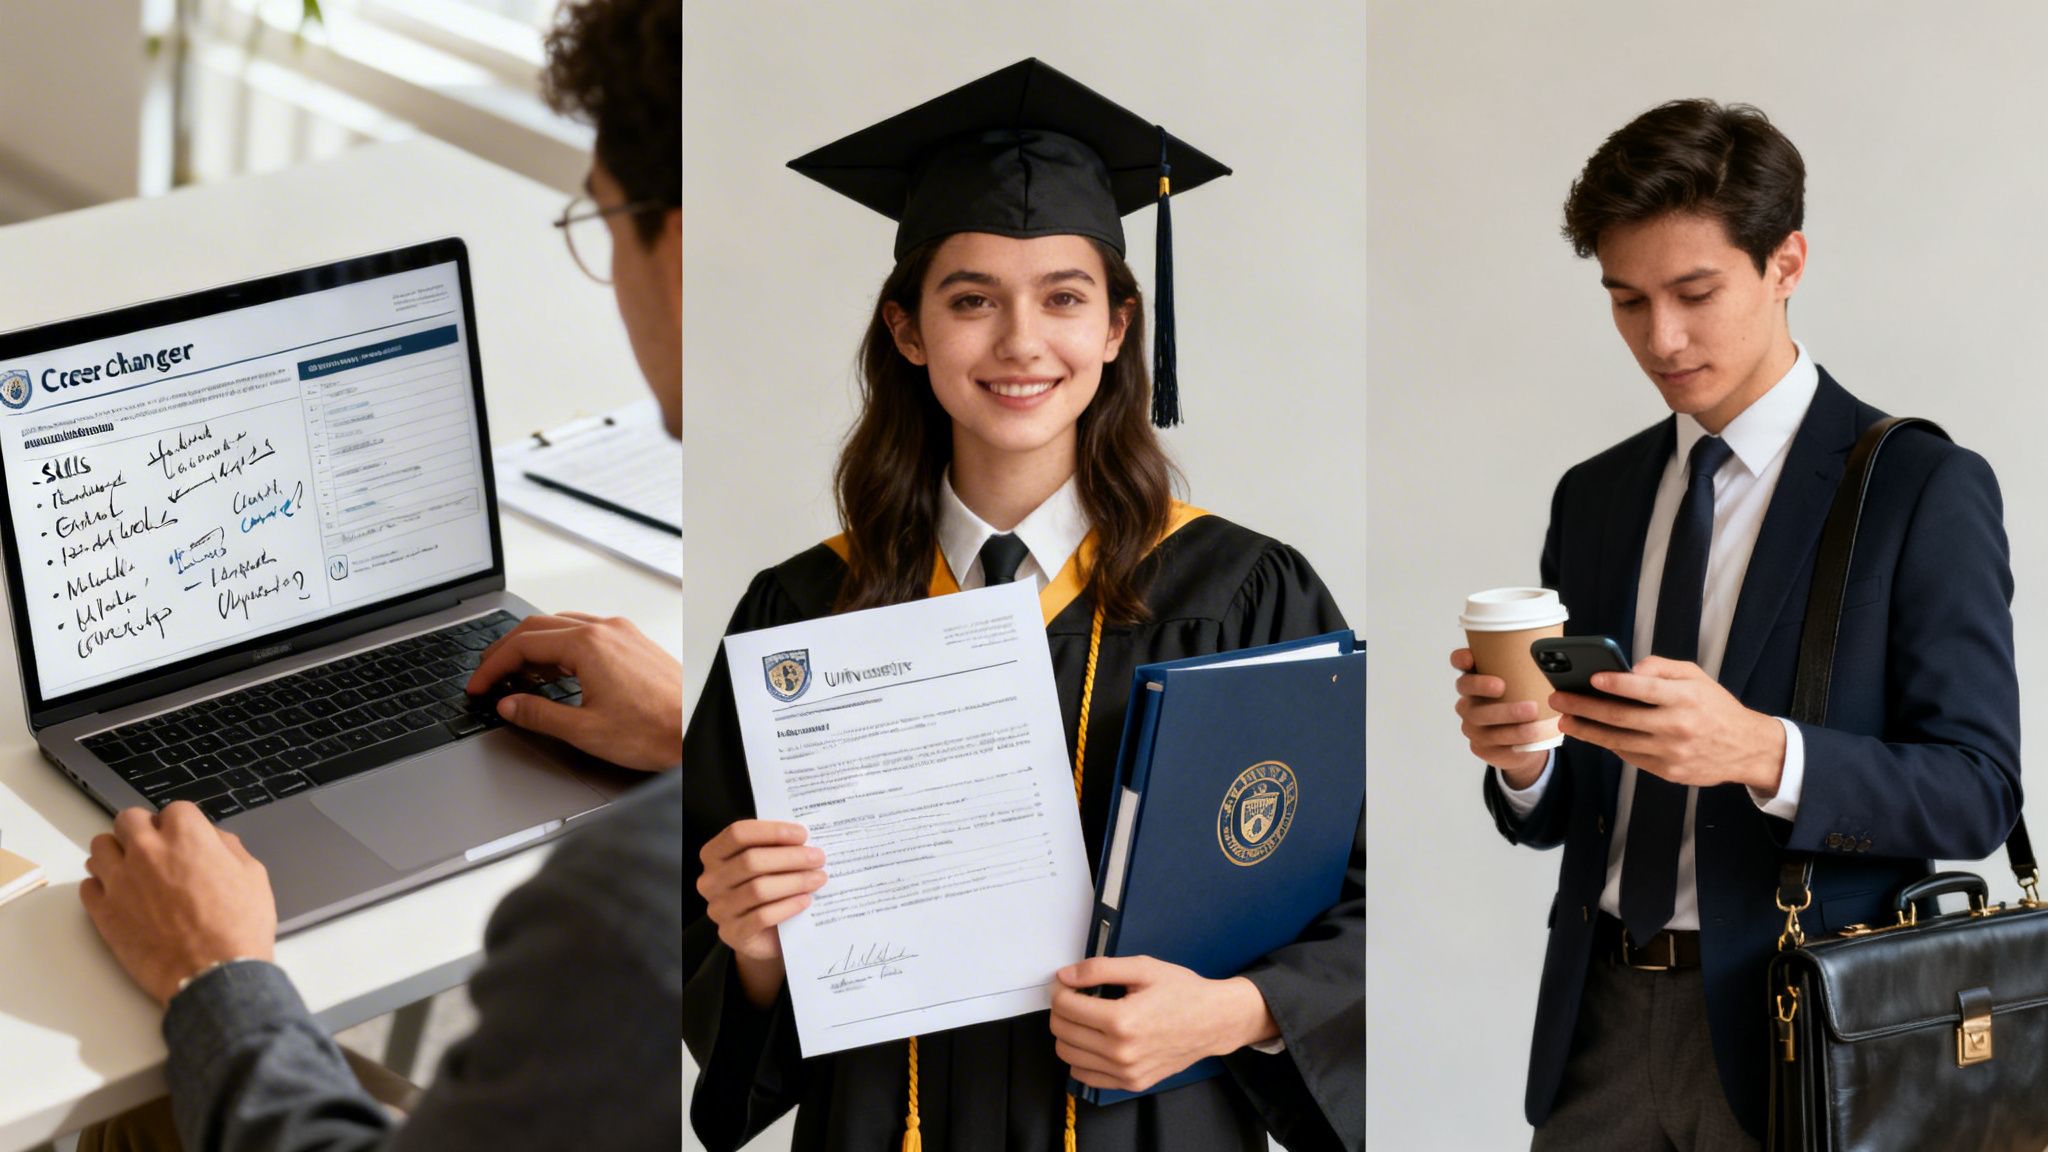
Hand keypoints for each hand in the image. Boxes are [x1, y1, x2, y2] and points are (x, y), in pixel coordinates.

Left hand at [79, 803, 277, 1005]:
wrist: (213, 974)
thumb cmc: (237, 928)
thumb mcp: (253, 877)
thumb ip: (229, 848)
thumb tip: (214, 839)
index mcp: (187, 837)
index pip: (174, 809)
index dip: (182, 825)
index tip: (185, 838)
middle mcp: (147, 851)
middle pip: (128, 819)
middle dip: (142, 830)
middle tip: (155, 849)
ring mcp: (120, 880)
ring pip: (99, 848)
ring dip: (116, 853)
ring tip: (132, 871)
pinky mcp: (103, 911)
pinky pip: (88, 885)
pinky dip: (102, 886)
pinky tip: (121, 897)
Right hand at [468, 611, 680, 770]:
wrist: (695, 733)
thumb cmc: (654, 730)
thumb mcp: (584, 730)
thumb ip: (539, 715)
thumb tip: (509, 706)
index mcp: (589, 645)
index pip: (524, 644)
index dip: (493, 666)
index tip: (479, 685)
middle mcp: (606, 630)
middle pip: (538, 628)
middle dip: (506, 652)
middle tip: (488, 676)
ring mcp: (622, 633)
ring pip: (562, 626)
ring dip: (534, 646)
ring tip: (516, 675)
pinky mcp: (633, 642)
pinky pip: (586, 632)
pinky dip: (561, 646)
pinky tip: (556, 670)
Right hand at [696, 819, 826, 1006]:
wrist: (764, 934)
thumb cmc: (767, 887)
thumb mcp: (767, 863)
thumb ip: (777, 848)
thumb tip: (806, 839)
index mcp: (713, 854)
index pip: (738, 834)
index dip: (772, 831)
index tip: (802, 835)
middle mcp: (710, 881)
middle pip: (750, 861)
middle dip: (790, 857)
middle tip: (818, 858)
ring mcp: (718, 909)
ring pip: (758, 889)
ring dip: (794, 881)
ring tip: (818, 878)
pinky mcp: (732, 933)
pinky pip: (762, 916)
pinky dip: (788, 906)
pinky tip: (806, 900)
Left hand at [1050, 956, 1277, 1092]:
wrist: (1214, 1022)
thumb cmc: (1183, 992)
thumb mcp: (1142, 968)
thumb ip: (1099, 969)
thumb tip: (1066, 975)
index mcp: (1121, 1021)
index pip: (1064, 1007)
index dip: (1060, 989)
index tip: (1067, 983)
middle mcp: (1121, 1052)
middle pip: (1062, 1031)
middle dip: (1061, 1009)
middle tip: (1074, 996)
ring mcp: (1126, 1072)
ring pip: (1068, 1055)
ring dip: (1068, 1033)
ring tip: (1085, 1017)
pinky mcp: (1131, 1083)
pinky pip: (1086, 1076)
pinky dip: (1081, 1057)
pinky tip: (1094, 1039)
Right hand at [1451, 647, 1549, 786]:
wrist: (1524, 742)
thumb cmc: (1524, 703)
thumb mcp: (1525, 684)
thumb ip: (1530, 669)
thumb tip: (1557, 655)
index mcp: (1476, 678)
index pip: (1459, 662)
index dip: (1460, 658)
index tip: (1471, 658)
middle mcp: (1468, 700)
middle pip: (1468, 693)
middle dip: (1484, 688)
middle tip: (1509, 691)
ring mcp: (1471, 725)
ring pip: (1483, 724)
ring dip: (1510, 723)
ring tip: (1534, 720)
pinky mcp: (1480, 747)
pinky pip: (1494, 747)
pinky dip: (1514, 743)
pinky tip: (1531, 740)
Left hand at [1552, 656, 1785, 792]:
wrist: (1746, 749)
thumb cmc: (1714, 706)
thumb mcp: (1696, 676)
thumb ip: (1661, 668)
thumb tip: (1627, 669)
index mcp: (1686, 698)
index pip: (1646, 689)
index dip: (1617, 684)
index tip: (1590, 678)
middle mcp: (1678, 727)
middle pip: (1622, 717)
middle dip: (1584, 707)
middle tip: (1558, 700)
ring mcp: (1672, 753)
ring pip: (1619, 742)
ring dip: (1586, 731)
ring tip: (1564, 721)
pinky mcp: (1668, 772)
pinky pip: (1630, 756)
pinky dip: (1609, 745)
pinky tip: (1592, 733)